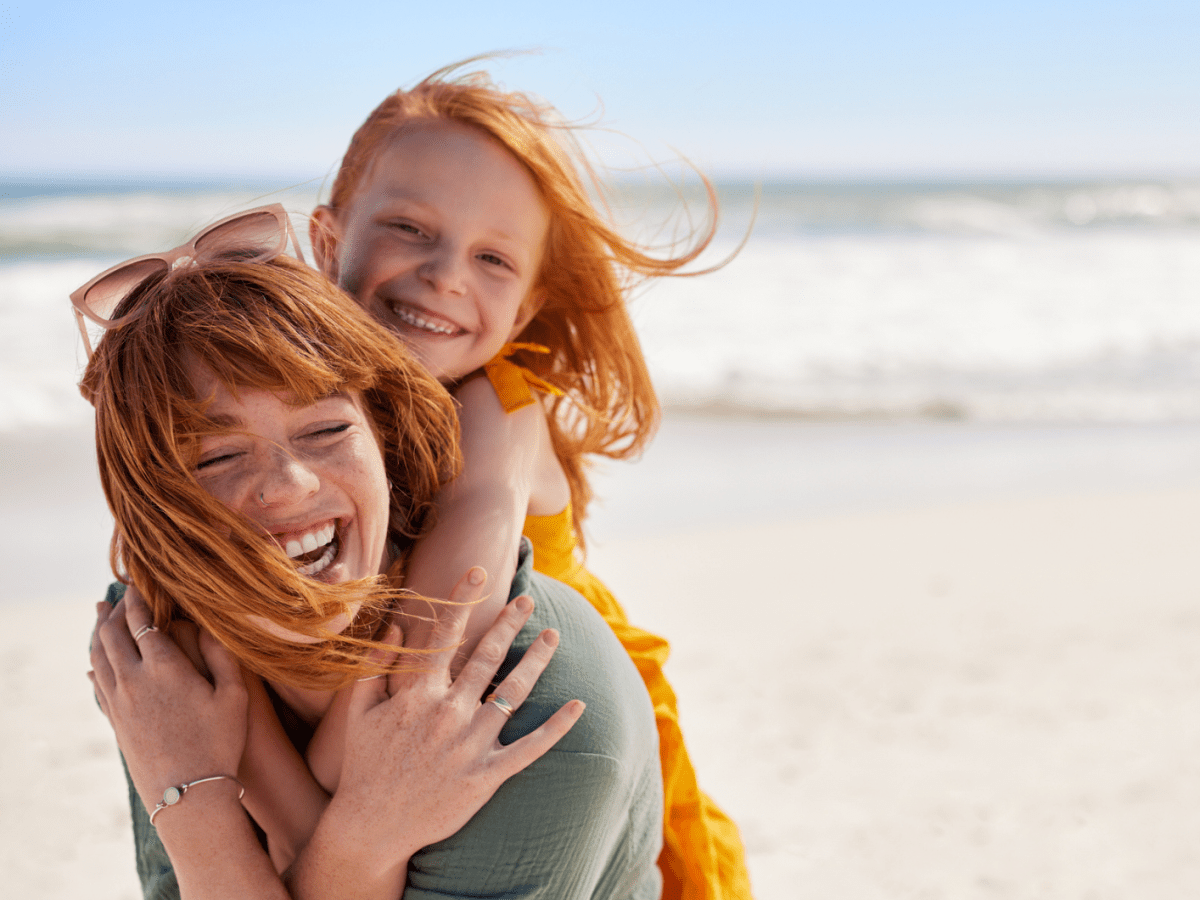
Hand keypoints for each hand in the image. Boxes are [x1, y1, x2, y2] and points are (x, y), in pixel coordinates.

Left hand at [89, 586, 248, 817]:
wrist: (188, 793)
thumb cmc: (219, 742)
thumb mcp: (234, 695)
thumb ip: (221, 655)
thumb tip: (211, 623)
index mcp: (164, 667)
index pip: (143, 621)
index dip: (139, 599)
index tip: (141, 582)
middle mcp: (134, 680)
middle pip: (112, 634)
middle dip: (114, 611)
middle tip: (119, 594)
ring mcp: (119, 702)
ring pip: (99, 657)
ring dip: (98, 633)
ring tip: (101, 616)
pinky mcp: (115, 722)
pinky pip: (97, 685)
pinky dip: (95, 666)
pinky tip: (94, 664)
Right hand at [321, 566, 584, 874]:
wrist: (371, 828)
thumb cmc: (364, 767)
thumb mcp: (360, 712)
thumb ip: (376, 666)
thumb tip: (396, 626)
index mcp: (418, 694)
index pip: (445, 636)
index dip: (462, 601)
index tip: (478, 572)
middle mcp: (449, 713)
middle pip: (487, 657)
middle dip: (509, 623)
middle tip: (527, 599)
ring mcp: (471, 744)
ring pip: (513, 692)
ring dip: (536, 660)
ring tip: (553, 635)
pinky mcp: (487, 775)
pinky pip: (530, 747)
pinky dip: (556, 726)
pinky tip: (577, 705)